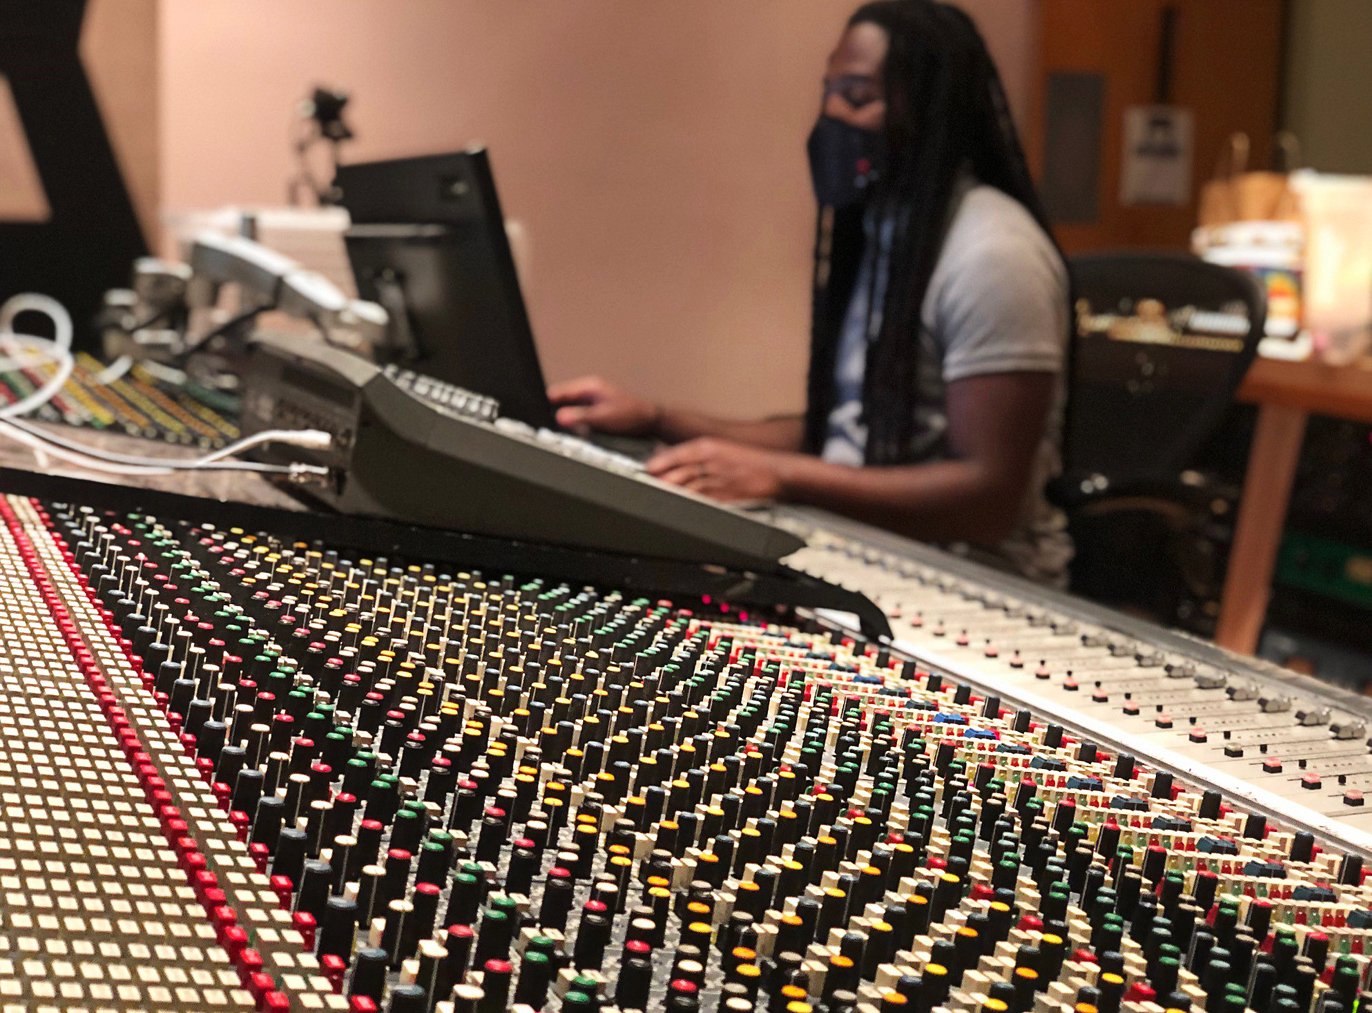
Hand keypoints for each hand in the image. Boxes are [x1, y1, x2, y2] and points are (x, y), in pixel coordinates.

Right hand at [547, 376, 659, 435]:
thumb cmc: (633, 416)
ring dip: (564, 420)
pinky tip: (571, 434)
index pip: (557, 392)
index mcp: (589, 387)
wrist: (651, 421)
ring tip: (554, 431)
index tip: (533, 413)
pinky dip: (573, 424)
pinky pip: (578, 416)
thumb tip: (560, 417)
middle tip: (542, 426)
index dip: (544, 402)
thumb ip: (581, 417)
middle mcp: (589, 392)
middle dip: (552, 412)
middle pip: (561, 401)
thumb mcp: (604, 417)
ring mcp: (592, 401)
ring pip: (569, 410)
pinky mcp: (596, 411)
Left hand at [646, 437, 789, 501]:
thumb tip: (668, 456)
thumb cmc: (749, 461)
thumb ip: (694, 454)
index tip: (648, 469)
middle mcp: (711, 462)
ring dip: (672, 495)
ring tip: (658, 499)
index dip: (658, 463)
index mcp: (709, 447)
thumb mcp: (720, 448)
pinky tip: (679, 507)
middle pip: (678, 473)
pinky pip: (702, 502)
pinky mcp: (726, 498)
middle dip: (661, 481)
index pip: (675, 454)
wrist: (777, 472)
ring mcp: (718, 481)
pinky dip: (688, 505)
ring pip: (687, 489)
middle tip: (648, 486)